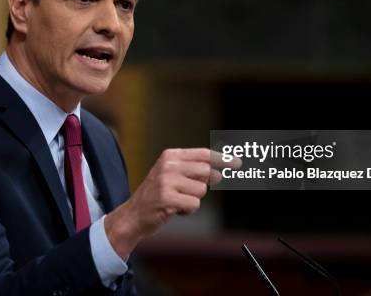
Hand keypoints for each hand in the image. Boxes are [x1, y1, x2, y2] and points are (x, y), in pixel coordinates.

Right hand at [104, 148, 240, 259]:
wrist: (133, 215)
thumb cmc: (157, 196)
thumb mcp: (172, 176)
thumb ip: (194, 172)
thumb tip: (220, 174)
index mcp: (170, 156)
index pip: (203, 154)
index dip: (222, 159)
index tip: (237, 163)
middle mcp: (168, 165)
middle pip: (206, 172)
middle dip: (203, 185)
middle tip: (190, 192)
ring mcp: (166, 181)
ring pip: (201, 190)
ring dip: (193, 200)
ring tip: (177, 201)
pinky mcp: (166, 198)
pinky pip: (194, 204)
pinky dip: (188, 210)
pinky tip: (174, 210)